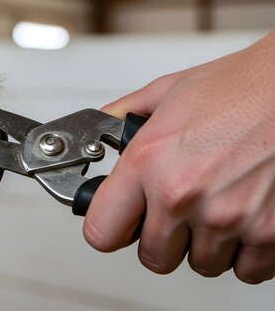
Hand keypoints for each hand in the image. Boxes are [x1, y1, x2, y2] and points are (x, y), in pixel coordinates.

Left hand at [84, 30, 274, 283]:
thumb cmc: (241, 87)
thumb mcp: (166, 92)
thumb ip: (123, 116)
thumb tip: (100, 130)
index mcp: (147, 161)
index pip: (101, 232)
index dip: (111, 229)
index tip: (121, 223)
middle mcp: (182, 194)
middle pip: (154, 257)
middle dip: (163, 237)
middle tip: (178, 209)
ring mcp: (227, 218)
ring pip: (201, 264)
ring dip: (206, 243)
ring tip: (218, 202)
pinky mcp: (270, 234)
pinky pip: (246, 271)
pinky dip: (246, 252)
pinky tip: (245, 216)